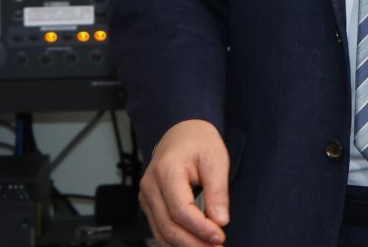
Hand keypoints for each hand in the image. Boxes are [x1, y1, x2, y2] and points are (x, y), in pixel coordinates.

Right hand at [139, 119, 230, 245]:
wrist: (181, 132)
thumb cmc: (198, 142)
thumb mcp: (216, 160)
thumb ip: (218, 191)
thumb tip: (220, 220)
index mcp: (166, 170)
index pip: (180, 210)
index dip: (201, 228)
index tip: (219, 236)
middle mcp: (150, 185)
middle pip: (169, 227)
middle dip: (194, 243)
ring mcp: (147, 196)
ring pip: (162, 234)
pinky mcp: (150, 205)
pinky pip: (160, 231)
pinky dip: (176, 243)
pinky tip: (194, 244)